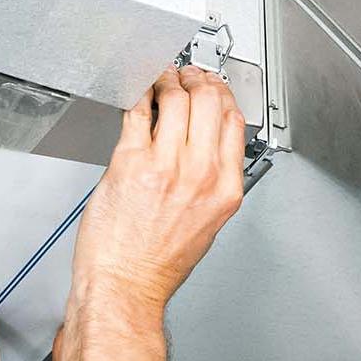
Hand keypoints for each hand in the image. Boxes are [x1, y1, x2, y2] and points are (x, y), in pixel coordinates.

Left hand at [71, 65, 247, 310]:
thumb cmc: (159, 264)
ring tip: (158, 81)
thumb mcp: (207, 223)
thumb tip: (204, 147)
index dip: (223, 95)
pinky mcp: (130, 162)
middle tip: (185, 76)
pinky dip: (137, 95)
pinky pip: (137, 112)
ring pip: (175, 98)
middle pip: (209, 101)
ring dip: (166, 81)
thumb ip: (212, 183)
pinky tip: (137, 94)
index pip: (234, 122)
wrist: (126, 284)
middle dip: (197, 79)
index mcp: (225, 189)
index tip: (212, 88)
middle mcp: (200, 174)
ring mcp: (166, 165)